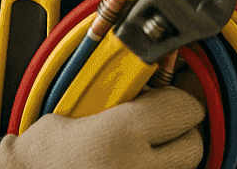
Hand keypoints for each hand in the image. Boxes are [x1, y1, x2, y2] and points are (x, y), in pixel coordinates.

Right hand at [0, 87, 203, 168]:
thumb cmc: (43, 151)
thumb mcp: (82, 107)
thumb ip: (124, 93)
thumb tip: (157, 76)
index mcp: (123, 134)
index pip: (185, 108)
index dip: (178, 97)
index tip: (169, 93)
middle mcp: (137, 167)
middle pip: (193, 144)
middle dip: (181, 130)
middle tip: (162, 121)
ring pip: (182, 168)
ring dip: (171, 155)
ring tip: (147, 145)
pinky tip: (137, 162)